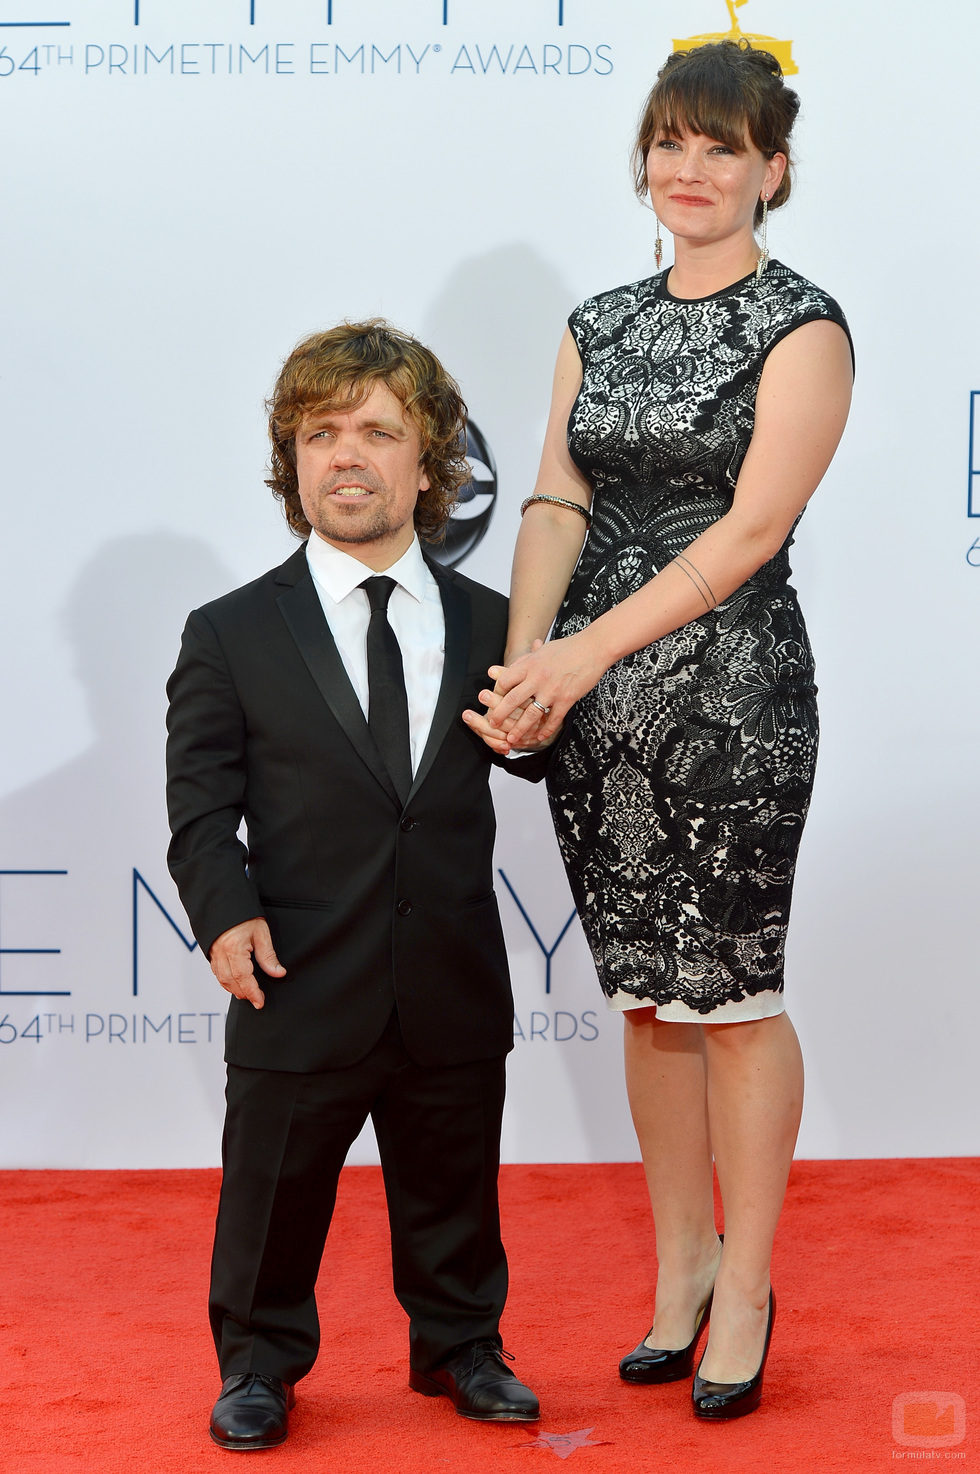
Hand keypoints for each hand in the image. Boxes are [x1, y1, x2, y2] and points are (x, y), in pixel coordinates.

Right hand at [208, 917, 284, 1009]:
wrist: (224, 901)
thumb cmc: (244, 914)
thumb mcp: (261, 933)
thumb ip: (268, 956)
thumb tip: (278, 973)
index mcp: (233, 948)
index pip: (243, 977)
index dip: (252, 992)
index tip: (260, 1002)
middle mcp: (220, 953)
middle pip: (231, 982)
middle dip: (244, 993)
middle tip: (256, 1000)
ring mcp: (213, 953)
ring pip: (222, 979)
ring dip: (234, 989)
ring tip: (247, 994)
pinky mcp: (211, 952)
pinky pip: (217, 972)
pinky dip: (226, 981)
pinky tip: (235, 983)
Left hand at [487, 629, 606, 746]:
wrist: (593, 648)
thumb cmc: (568, 647)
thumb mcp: (543, 649)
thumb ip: (528, 658)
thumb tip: (514, 660)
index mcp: (529, 664)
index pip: (505, 681)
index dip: (497, 693)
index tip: (493, 701)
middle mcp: (537, 678)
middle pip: (512, 700)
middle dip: (499, 715)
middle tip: (492, 724)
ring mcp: (552, 690)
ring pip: (530, 714)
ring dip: (519, 729)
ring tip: (511, 739)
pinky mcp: (567, 699)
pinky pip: (553, 719)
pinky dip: (545, 730)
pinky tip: (539, 738)